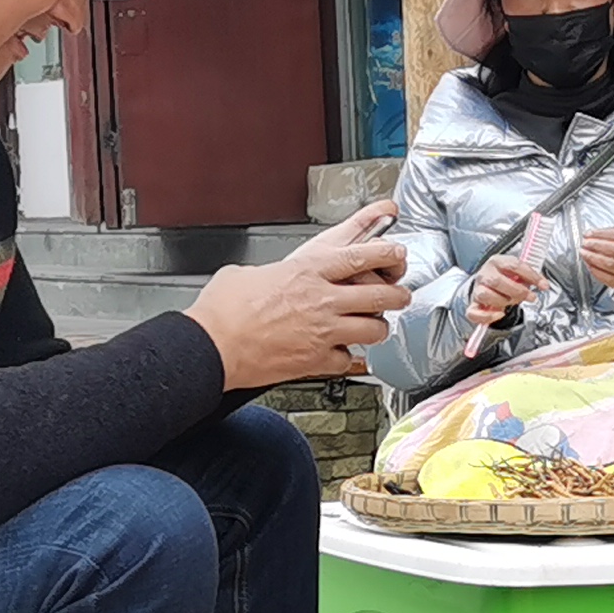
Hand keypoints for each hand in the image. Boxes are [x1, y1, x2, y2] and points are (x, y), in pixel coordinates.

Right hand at [187, 201, 408, 382]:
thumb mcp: (246, 273)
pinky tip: (349, 356)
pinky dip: (352, 360)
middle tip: (401, 295)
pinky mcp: (316, 360)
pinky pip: (349, 361)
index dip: (386, 252)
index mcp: (306, 271)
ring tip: (376, 327)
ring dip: (379, 328)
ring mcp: (323, 332)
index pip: (360, 255)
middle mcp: (321, 300)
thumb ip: (271, 273)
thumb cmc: (223, 311)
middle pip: (379, 294)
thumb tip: (269, 275)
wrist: (212, 346)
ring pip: (374, 329)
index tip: (396, 252)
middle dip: (397, 295)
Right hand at [465, 253, 543, 326]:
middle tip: (531, 297)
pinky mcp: (473, 304)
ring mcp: (477, 289)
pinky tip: (499, 314)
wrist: (487, 284)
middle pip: (497, 281)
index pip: (514, 265)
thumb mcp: (517, 272)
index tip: (544, 285)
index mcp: (497, 262)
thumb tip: (543, 284)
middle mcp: (485, 274)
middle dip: (518, 291)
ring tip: (512, 302)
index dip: (531, 276)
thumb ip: (528, 277)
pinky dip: (487, 316)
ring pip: (485, 295)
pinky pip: (474, 312)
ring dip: (502, 301)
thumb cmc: (504, 278)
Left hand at [580, 226, 613, 323]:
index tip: (591, 233)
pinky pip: (610, 278)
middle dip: (597, 245)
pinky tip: (590, 266)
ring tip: (584, 253)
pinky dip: (597, 271)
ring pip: (612, 264)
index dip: (603, 234)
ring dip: (594, 258)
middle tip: (585, 242)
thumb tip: (602, 234)